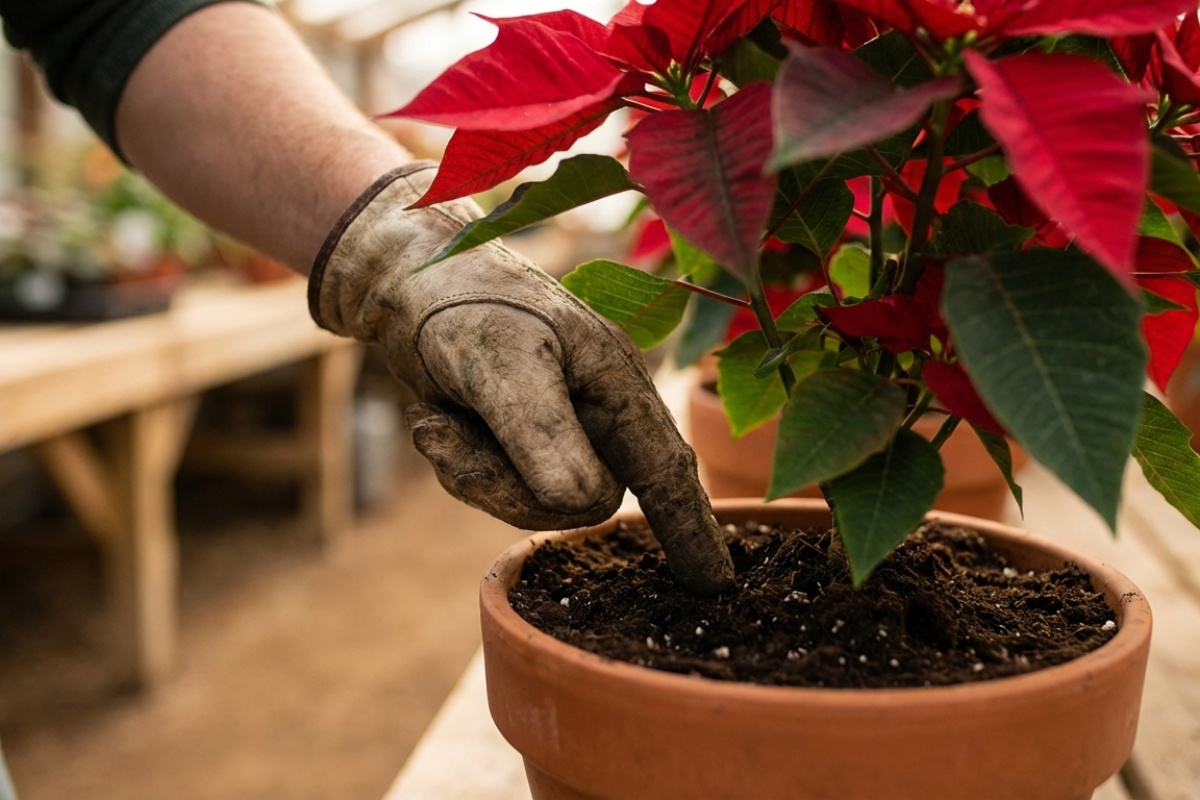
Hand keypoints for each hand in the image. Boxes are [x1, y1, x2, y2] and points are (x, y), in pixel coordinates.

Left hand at [309, 163, 734, 594]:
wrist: (400, 276)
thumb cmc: (462, 301)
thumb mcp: (503, 363)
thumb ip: (544, 436)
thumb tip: (585, 505)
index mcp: (616, 381)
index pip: (667, 469)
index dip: (692, 528)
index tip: (716, 584)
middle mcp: (596, 408)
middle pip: (583, 499)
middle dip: (510, 486)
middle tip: (448, 441)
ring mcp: (558, 424)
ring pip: (535, 499)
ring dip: (475, 469)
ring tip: (436, 420)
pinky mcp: (518, 435)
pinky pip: (501, 485)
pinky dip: (460, 462)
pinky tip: (434, 420)